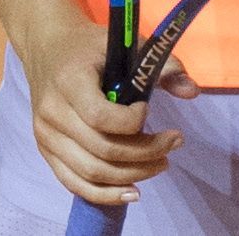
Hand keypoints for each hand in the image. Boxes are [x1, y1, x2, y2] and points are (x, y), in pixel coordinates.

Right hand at [15, 14, 201, 206]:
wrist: (46, 47)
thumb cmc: (89, 46)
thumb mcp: (125, 44)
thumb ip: (161, 66)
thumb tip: (192, 92)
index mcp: (69, 81)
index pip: (100, 116)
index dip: (131, 121)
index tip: (149, 109)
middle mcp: (53, 112)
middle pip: (101, 150)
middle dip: (145, 153)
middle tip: (174, 144)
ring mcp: (46, 136)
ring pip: (91, 172)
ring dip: (132, 175)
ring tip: (161, 164)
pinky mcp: (46, 152)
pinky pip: (75, 183)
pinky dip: (105, 194)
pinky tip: (133, 191)